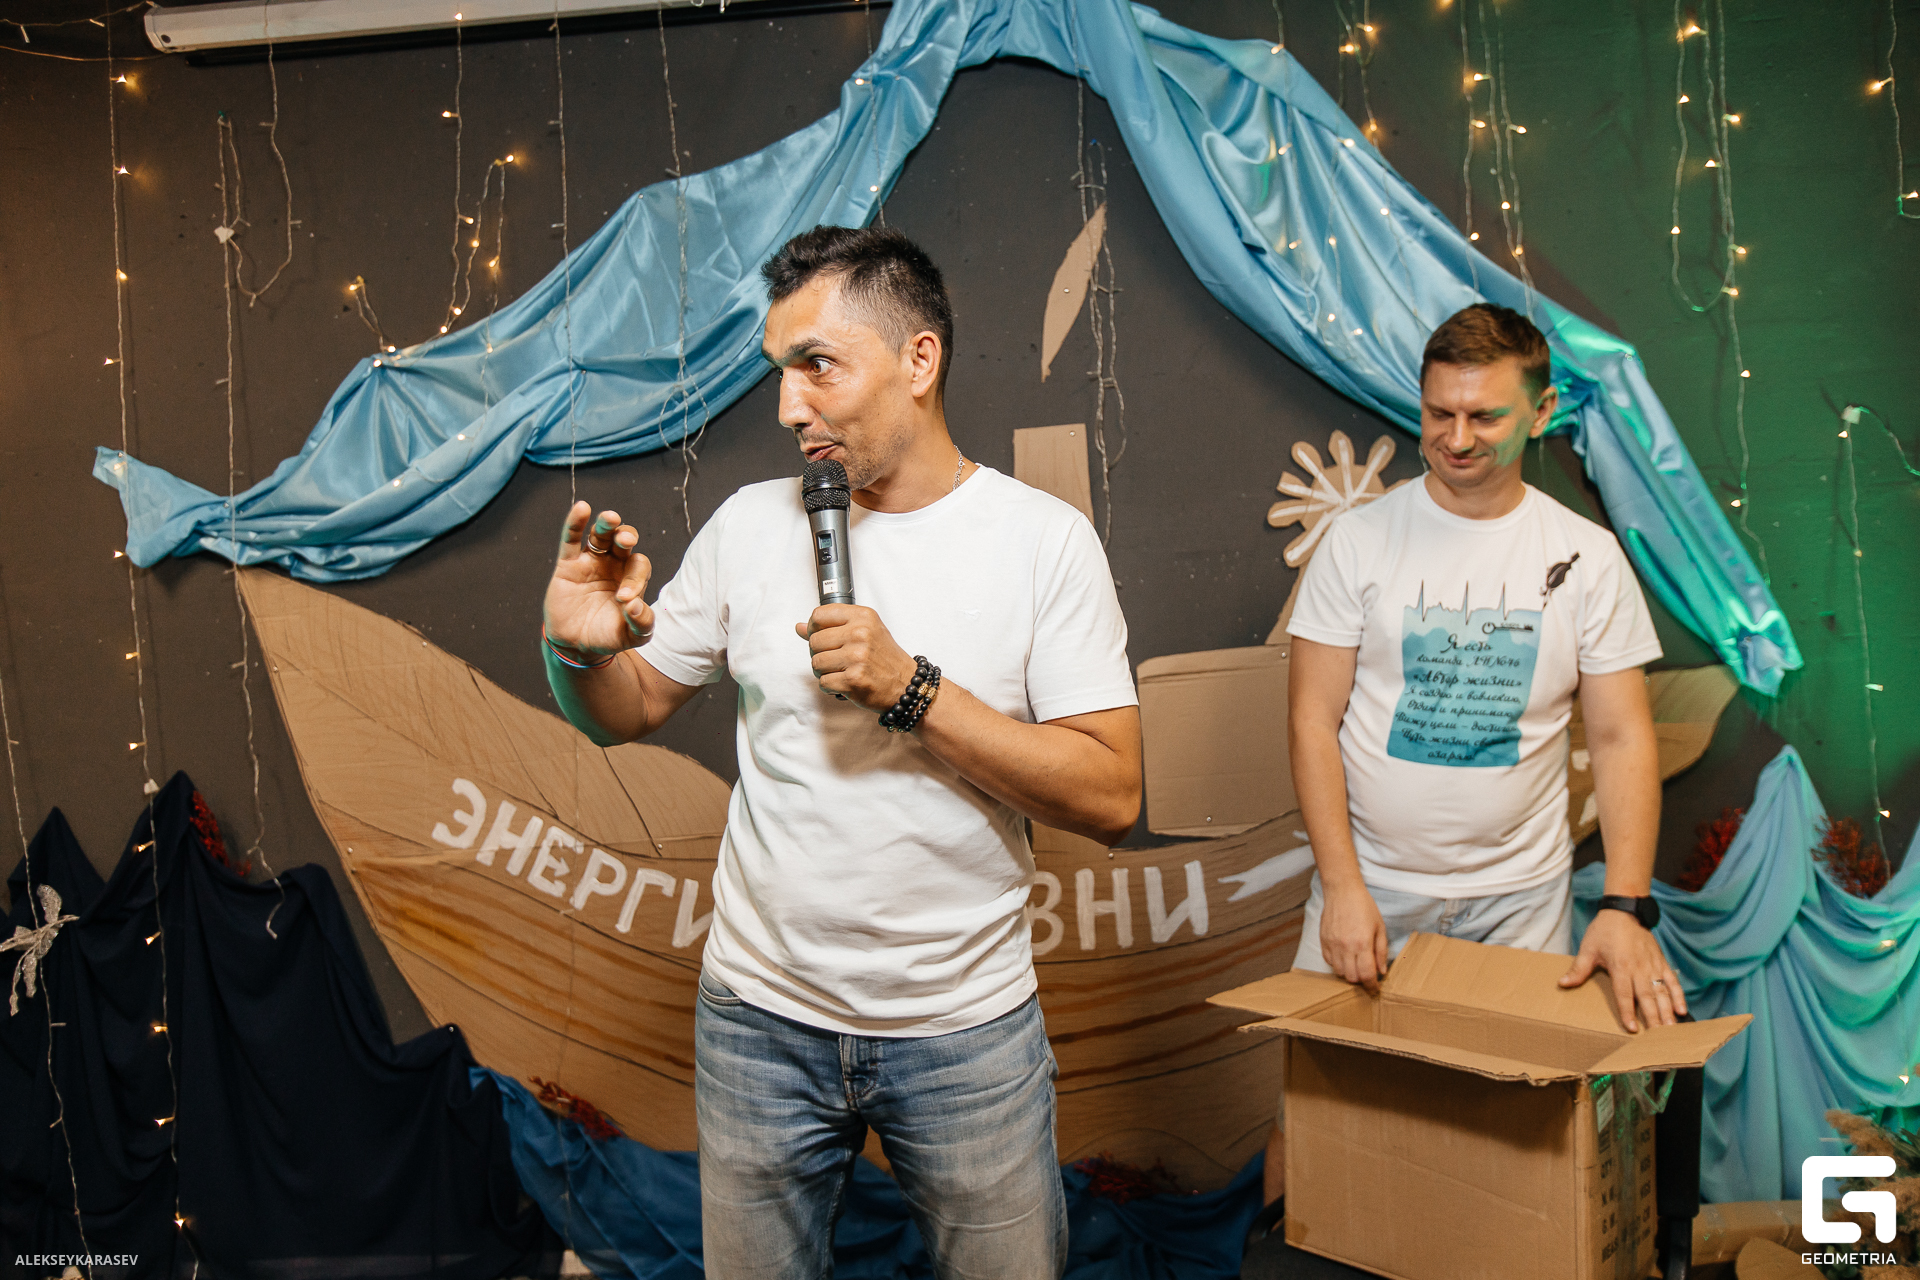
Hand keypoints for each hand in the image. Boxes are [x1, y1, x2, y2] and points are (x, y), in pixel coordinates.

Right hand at [543, 501, 653, 663]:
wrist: (576, 645)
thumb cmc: (607, 636)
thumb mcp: (631, 636)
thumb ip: (642, 623)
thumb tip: (636, 605)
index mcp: (632, 577)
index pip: (638, 566)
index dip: (635, 578)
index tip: (624, 600)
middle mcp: (613, 565)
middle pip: (623, 540)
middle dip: (626, 535)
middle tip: (626, 539)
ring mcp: (590, 562)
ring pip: (599, 536)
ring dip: (606, 524)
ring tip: (610, 518)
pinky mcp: (568, 565)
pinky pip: (571, 539)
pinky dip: (575, 523)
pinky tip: (582, 508)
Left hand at [794, 605, 916, 712]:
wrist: (907, 685)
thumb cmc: (885, 658)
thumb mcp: (865, 632)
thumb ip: (832, 626)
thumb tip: (799, 627)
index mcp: (863, 617)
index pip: (819, 615)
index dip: (814, 629)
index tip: (821, 637)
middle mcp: (860, 634)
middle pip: (814, 641)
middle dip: (819, 653)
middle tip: (836, 659)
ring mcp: (857, 657)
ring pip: (816, 663)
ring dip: (824, 672)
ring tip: (841, 672)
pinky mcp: (853, 680)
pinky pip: (823, 682)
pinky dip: (830, 686)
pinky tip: (844, 683)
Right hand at [1320, 881, 1388, 993]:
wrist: (1342, 891)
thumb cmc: (1364, 906)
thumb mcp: (1380, 927)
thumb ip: (1381, 951)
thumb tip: (1382, 971)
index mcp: (1362, 944)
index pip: (1367, 975)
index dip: (1372, 986)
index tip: (1375, 988)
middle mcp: (1346, 947)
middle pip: (1352, 977)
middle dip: (1361, 980)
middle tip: (1367, 975)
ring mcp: (1332, 945)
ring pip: (1339, 972)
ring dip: (1348, 973)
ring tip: (1355, 965)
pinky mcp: (1323, 941)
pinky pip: (1329, 962)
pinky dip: (1338, 964)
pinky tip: (1345, 956)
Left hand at [1559, 909, 1685, 1031]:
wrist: (1625, 911)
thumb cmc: (1604, 931)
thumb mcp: (1588, 948)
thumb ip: (1579, 969)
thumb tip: (1563, 984)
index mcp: (1621, 967)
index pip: (1624, 994)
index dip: (1628, 1012)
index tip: (1632, 1029)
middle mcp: (1639, 968)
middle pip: (1647, 997)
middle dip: (1653, 1018)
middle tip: (1658, 1037)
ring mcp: (1653, 965)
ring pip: (1662, 992)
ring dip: (1667, 1011)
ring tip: (1671, 1029)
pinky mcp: (1661, 962)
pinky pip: (1672, 981)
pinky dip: (1678, 995)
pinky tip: (1682, 1010)